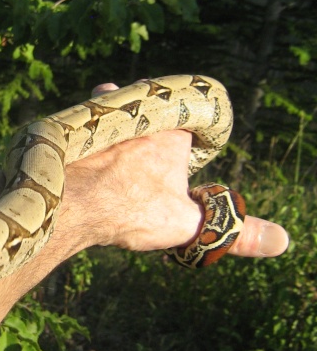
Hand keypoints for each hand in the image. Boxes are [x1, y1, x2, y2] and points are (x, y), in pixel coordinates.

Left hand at [58, 83, 288, 257]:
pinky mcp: (66, 130)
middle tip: (141, 132)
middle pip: (146, 110)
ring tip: (111, 127)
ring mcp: (97, 118)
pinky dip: (80, 135)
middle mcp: (136, 114)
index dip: (186, 141)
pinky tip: (78, 151)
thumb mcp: (190, 224)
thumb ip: (237, 232)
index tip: (182, 152)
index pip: (187, 124)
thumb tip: (283, 241)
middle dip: (146, 118)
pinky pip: (77, 124)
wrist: (71, 202)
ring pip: (109, 109)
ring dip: (110, 117)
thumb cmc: (130, 209)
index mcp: (171, 130)